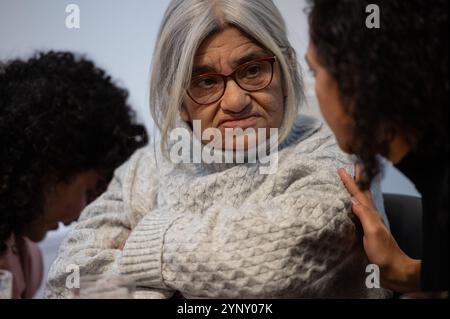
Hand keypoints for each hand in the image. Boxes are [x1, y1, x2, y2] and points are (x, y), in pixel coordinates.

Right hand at [338, 165, 420, 292]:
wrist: (393, 270)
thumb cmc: (383, 252)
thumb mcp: (373, 232)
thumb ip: (364, 215)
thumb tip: (352, 200)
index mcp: (371, 214)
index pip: (358, 194)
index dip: (350, 182)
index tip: (341, 169)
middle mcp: (369, 217)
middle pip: (361, 195)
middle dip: (356, 181)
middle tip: (351, 168)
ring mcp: (367, 225)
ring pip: (358, 203)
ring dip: (353, 192)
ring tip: (348, 183)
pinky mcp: (364, 234)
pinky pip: (355, 215)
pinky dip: (351, 206)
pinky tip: (347, 207)